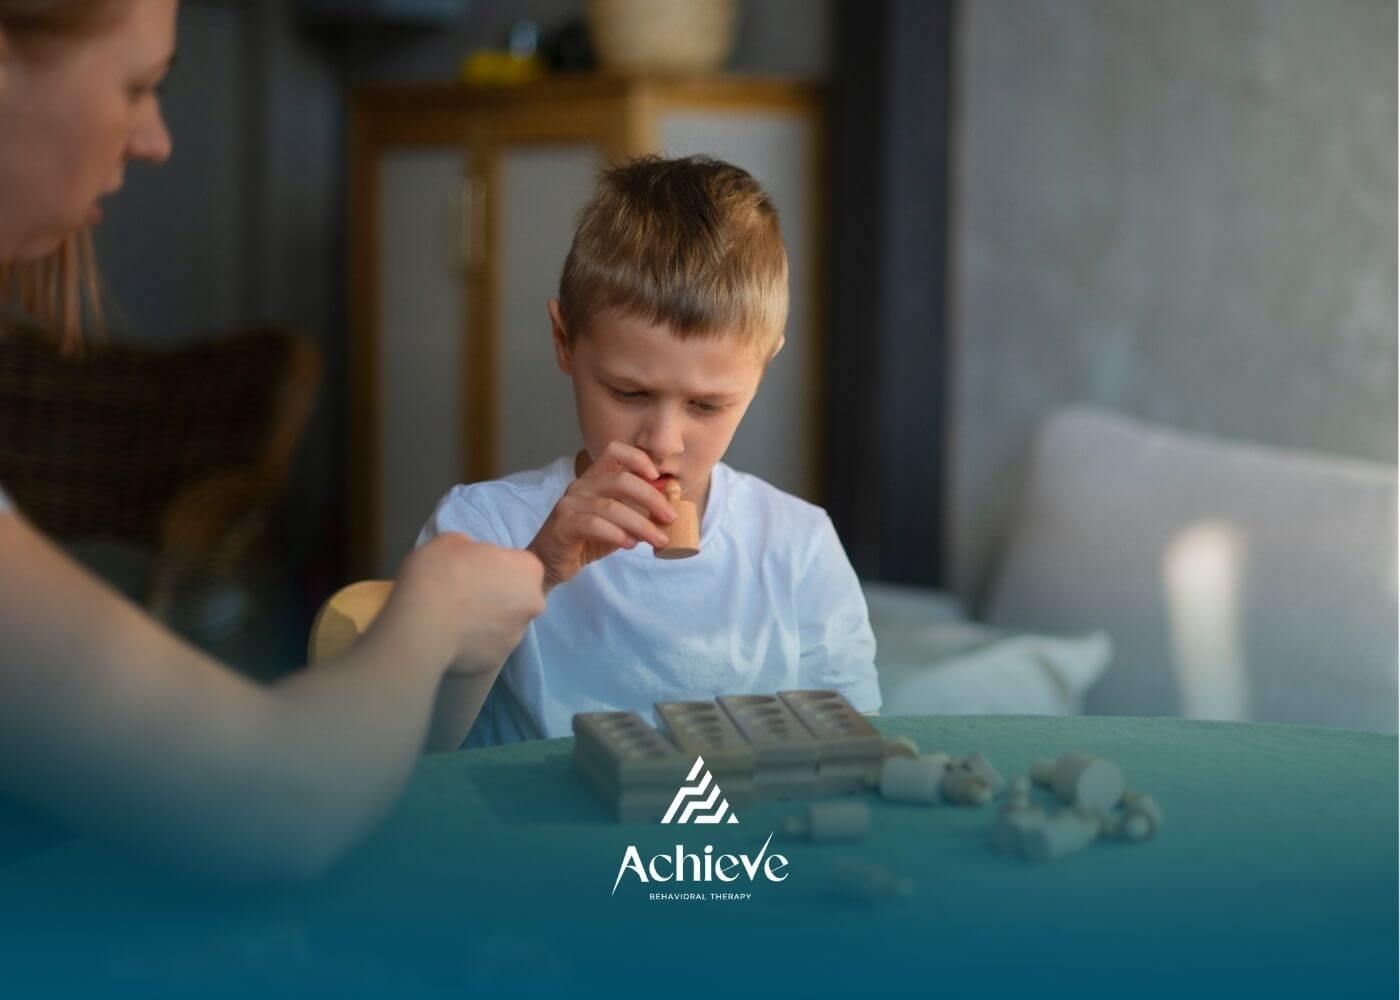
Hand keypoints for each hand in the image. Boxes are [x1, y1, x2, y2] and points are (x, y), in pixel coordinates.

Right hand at [385, 533, 545, 676]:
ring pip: (503, 624)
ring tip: (453, 620)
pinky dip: (473, 644)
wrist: (422, 626)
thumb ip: (472, 549)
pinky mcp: (496, 663)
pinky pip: (486, 648)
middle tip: (464, 594)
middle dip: (497, 595)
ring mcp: (516, 637)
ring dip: (486, 621)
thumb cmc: (440, 573)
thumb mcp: (451, 541)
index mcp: (528, 570)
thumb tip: (472, 562)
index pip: (521, 563)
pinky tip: (450, 639)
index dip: (496, 565)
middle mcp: (532, 605)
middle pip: (518, 596)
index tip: (474, 569)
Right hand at [527, 441, 675, 590]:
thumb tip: (669, 510)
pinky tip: (630, 544)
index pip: (615, 451)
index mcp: (594, 478)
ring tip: (658, 539)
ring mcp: (569, 504)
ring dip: (640, 524)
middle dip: (651, 498)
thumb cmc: (587, 539)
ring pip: (610, 506)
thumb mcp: (618, 523)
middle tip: (670, 517)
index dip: (638, 458)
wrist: (551, 562)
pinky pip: (593, 524)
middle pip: (620, 480)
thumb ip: (638, 513)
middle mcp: (581, 485)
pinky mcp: (562, 524)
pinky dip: (616, 534)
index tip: (659, 477)